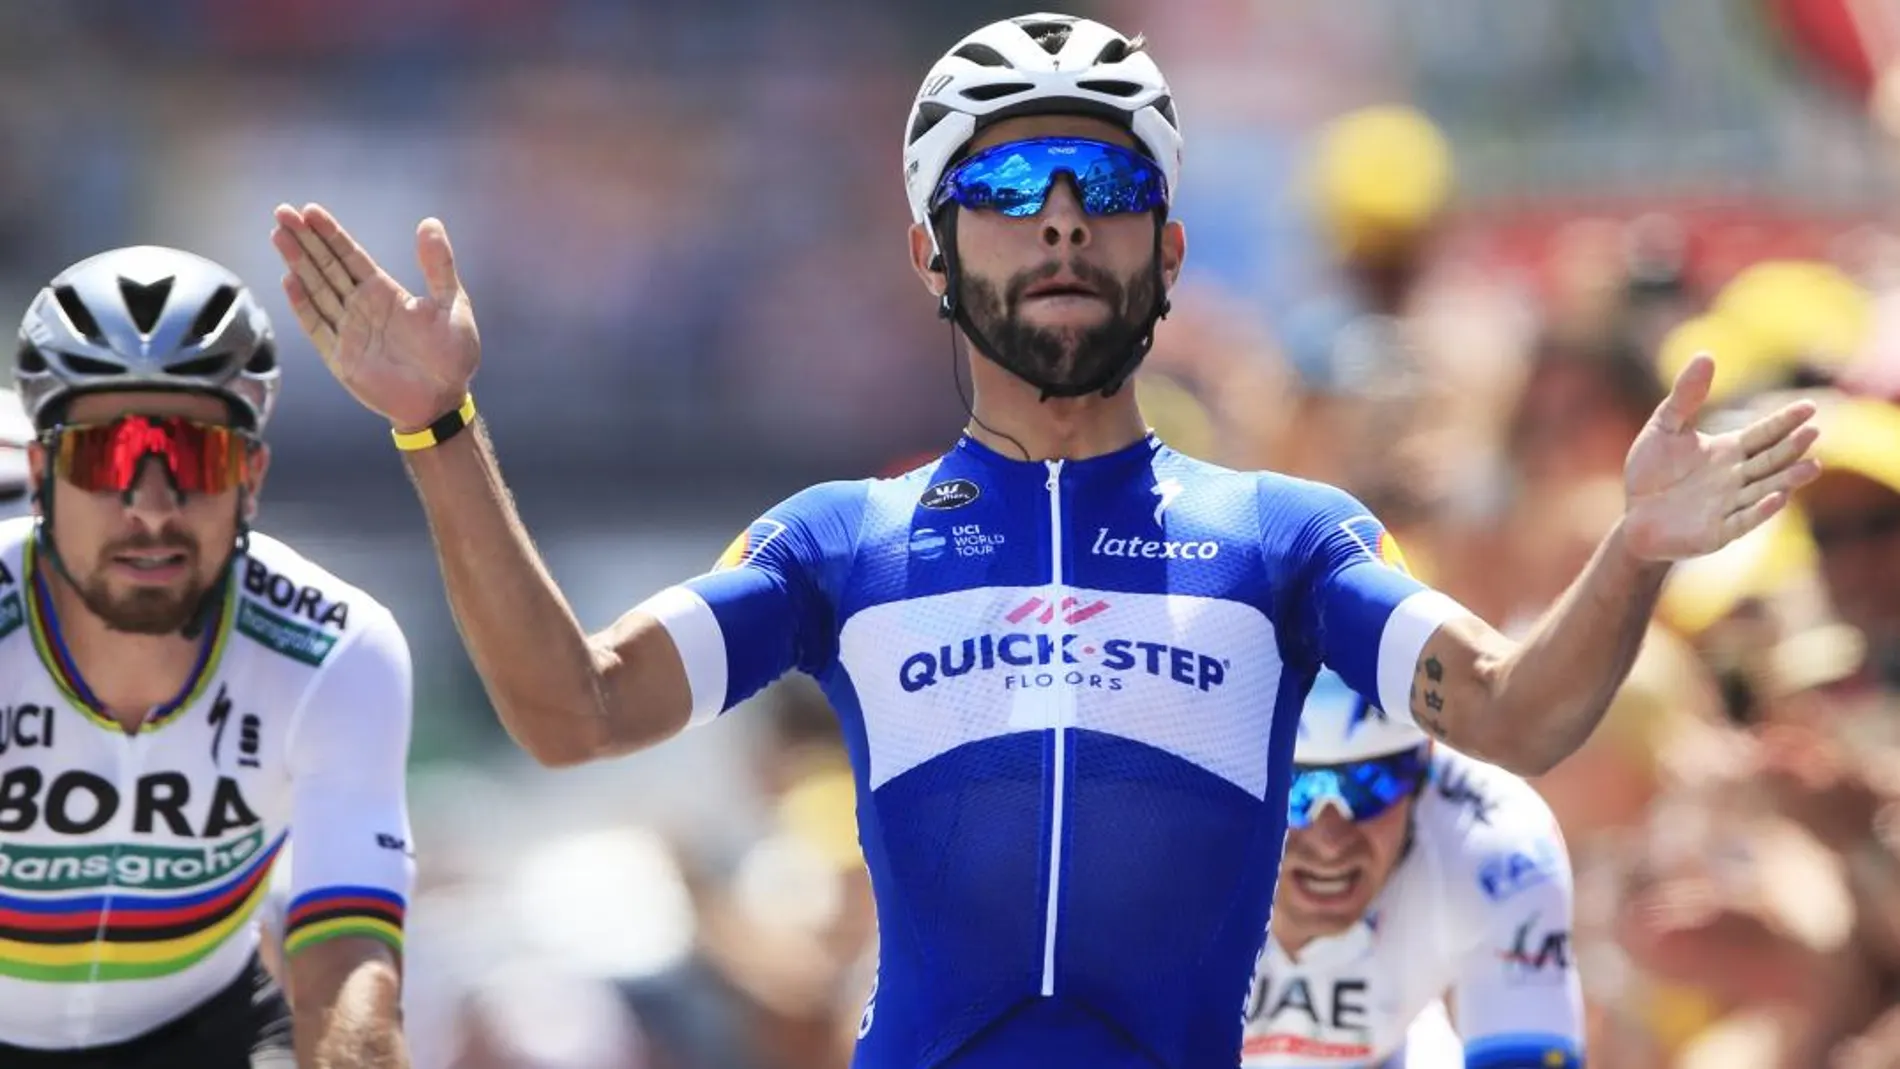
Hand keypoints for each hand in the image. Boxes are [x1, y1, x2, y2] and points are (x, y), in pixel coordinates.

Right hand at [270, 204, 479, 431]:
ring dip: (298, 263)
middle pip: (327, 266)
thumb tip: (430, 221)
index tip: (309, 209)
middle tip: (281, 211)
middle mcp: (362, 307)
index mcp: (385, 292)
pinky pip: (317, 327)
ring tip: (278, 235)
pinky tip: (289, 279)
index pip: (350, 256)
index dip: (330, 233)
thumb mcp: (452, 304)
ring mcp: (348, 330)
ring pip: (317, 289)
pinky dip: (303, 305)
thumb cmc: (452, 355)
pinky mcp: (340, 357)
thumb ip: (439, 266)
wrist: (443, 401)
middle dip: (305, 240)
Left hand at [1621, 353, 1821, 561]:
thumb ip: (1685, 397)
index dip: (1785, 422)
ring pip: (1764, 489)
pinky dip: (1760, 510)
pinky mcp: (1717, 533)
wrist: (1633, 518)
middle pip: (1770, 460)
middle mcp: (1737, 478)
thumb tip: (1706, 355)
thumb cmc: (1651, 473)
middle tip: (1814, 431)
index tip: (1808, 408)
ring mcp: (1730, 506)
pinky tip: (1778, 497)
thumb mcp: (1664, 429)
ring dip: (1787, 479)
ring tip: (1812, 466)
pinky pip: (1743, 521)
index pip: (1764, 434)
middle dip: (1792, 447)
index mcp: (1730, 451)